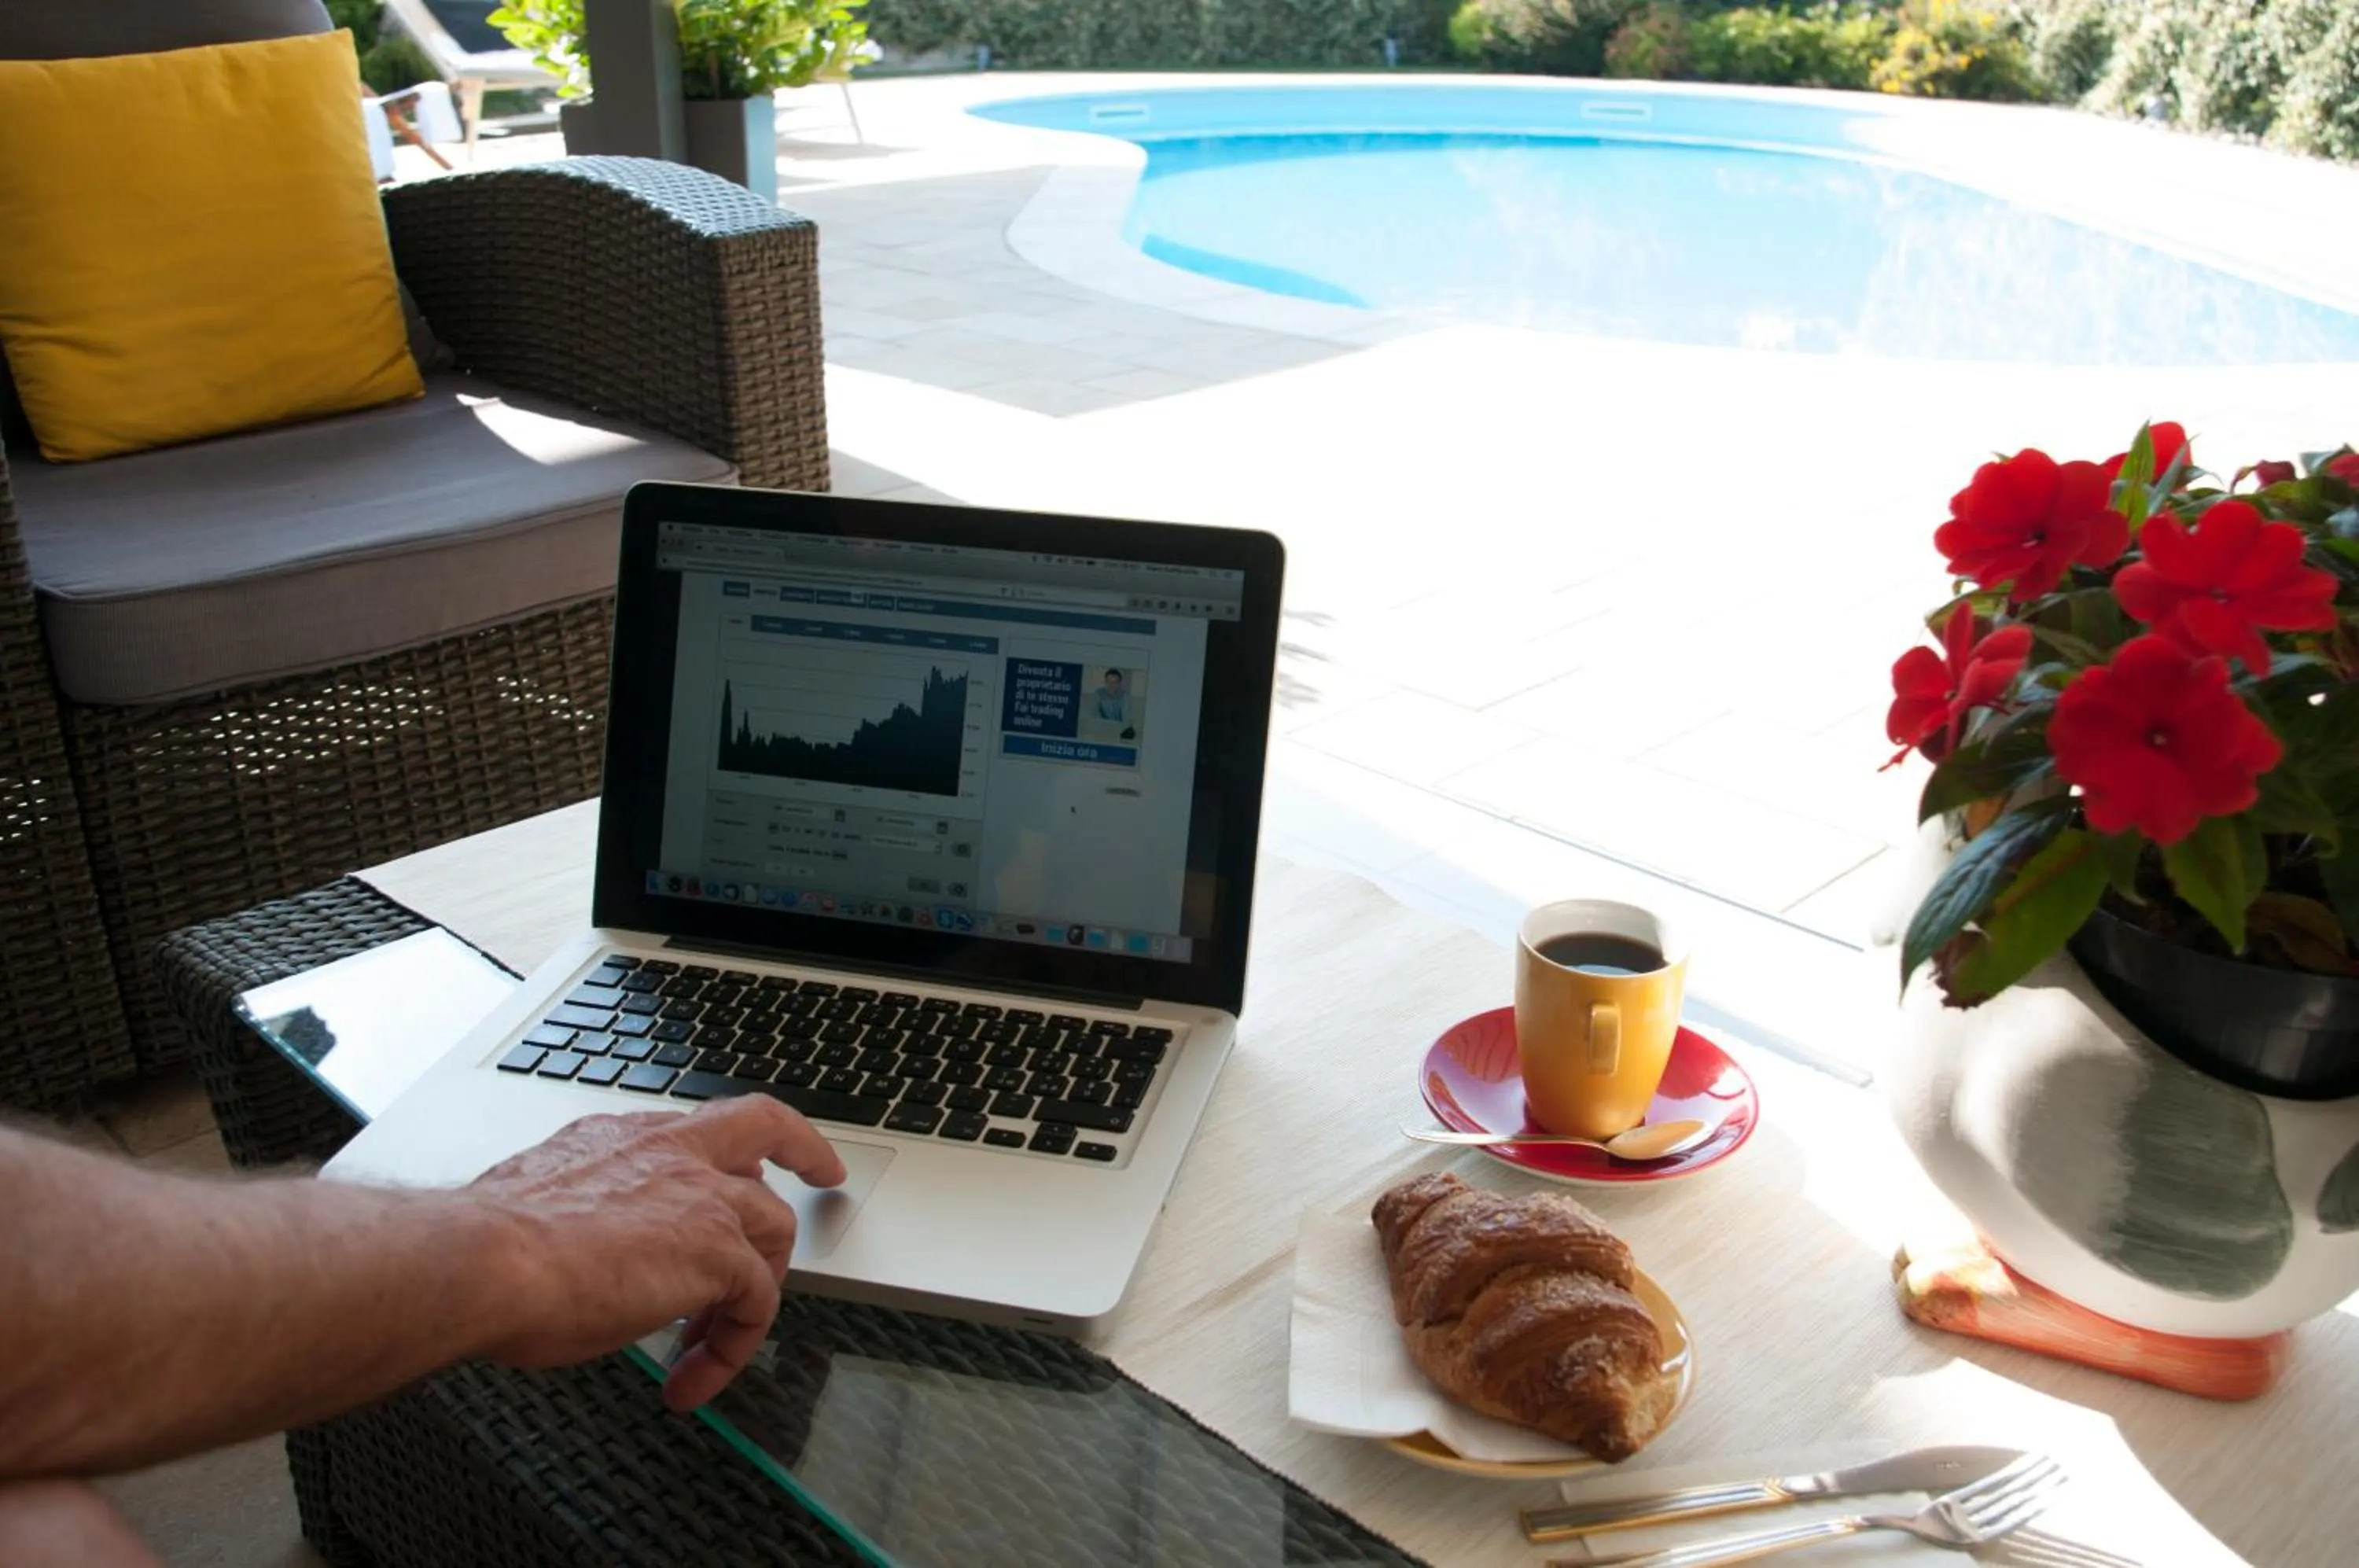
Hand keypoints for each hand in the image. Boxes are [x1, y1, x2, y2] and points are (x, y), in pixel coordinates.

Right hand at [467, 1097, 847, 1409]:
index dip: (731, 1137)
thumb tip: (565, 1254)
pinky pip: (757, 1301)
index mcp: (619, 1140)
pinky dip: (734, 1347)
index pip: (693, 1127)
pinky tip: (692, 1380)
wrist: (481, 1261)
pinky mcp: (719, 1251)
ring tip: (715, 1346)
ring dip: (755, 1287)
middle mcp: (666, 1151)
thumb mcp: (536, 1209)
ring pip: (773, 1225)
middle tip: (822, 1178)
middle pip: (764, 1130)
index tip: (756, 1150)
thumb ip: (575, 1218)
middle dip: (803, 1152)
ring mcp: (700, 1197)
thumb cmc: (482, 1249)